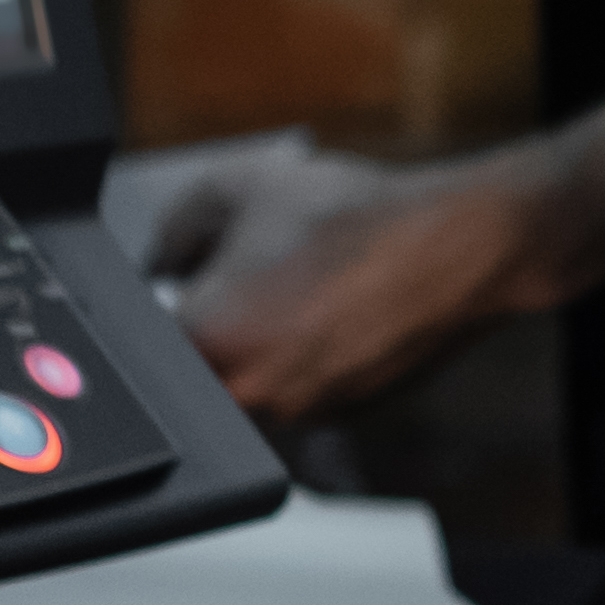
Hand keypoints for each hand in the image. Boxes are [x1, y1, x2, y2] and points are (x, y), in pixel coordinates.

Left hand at [149, 136, 543, 421]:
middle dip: (217, 322)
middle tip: (253, 275)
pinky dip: (306, 357)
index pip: (148, 337)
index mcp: (206, 339)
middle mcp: (246, 392)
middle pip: (199, 365)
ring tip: (304, 288)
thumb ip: (174, 226)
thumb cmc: (356, 217)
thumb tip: (161, 262)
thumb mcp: (241, 185)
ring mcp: (296, 413)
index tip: (199, 274)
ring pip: (250, 380)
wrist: (456, 246)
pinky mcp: (340, 418)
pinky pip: (297, 390)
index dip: (170, 298)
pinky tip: (335, 310)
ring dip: (263, 344)